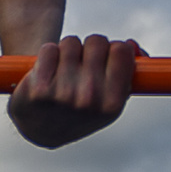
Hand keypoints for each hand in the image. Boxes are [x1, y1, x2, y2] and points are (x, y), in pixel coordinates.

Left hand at [7, 34, 138, 148]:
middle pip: (96, 41)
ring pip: (71, 42)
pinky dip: (48, 55)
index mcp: (112, 103)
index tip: (107, 56)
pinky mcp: (38, 88)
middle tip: (83, 62)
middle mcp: (89, 100)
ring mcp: (63, 94)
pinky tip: (47, 71)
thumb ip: (128, 70)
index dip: (114, 49)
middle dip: (90, 47)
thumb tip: (132, 45)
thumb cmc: (82, 107)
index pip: (121, 51)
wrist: (41, 130)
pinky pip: (49, 49)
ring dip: (68, 50)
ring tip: (64, 69)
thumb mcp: (110, 98)